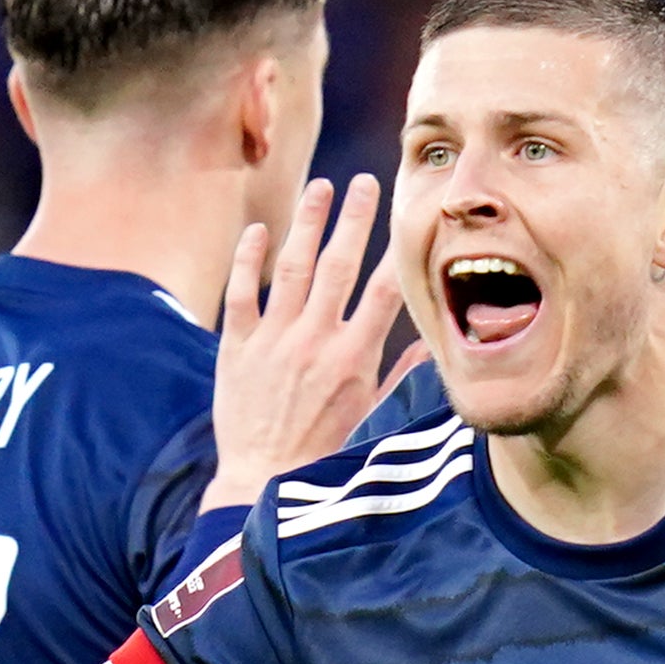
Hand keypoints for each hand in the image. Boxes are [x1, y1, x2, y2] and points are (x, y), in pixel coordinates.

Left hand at [213, 173, 400, 503]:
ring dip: (308, 223)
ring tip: (321, 187)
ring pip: (293, 267)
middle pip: (339, 265)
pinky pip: (242, 291)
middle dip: (355, 219)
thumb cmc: (323, 454)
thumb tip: (427, 346)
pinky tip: (260, 229)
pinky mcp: (237, 345)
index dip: (396, 251)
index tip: (408, 219)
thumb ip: (397, 376)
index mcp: (354, 358)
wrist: (262, 480)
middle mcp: (315, 340)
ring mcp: (274, 339)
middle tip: (366, 183)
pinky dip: (249, 258)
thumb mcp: (370, 417)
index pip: (383, 292)